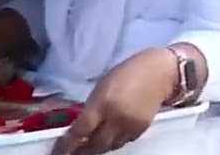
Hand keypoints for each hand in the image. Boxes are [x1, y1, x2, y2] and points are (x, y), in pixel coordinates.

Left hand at [52, 49, 175, 154]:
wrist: (161, 72)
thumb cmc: (128, 72)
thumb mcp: (103, 85)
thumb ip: (93, 106)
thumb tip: (81, 125)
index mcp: (103, 103)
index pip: (80, 131)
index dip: (66, 145)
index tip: (58, 152)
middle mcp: (116, 118)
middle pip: (95, 145)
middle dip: (83, 150)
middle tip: (74, 151)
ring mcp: (130, 126)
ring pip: (110, 146)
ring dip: (99, 146)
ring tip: (92, 143)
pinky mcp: (142, 129)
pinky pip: (123, 141)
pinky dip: (115, 140)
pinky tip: (112, 133)